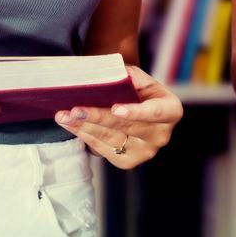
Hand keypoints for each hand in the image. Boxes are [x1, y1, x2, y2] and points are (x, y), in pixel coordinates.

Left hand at [55, 67, 181, 168]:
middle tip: (76, 110)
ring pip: (110, 139)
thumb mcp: (141, 79)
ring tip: (64, 115)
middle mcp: (161, 136)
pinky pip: (102, 148)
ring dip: (84, 126)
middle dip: (98, 117)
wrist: (136, 110)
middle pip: (126, 127)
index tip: (115, 108)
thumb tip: (120, 74)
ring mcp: (144, 152)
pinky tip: (69, 124)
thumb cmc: (138, 90)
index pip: (155, 112)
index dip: (135, 111)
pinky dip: (83, 134)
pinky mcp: (126, 162)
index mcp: (171, 111)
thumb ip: (132, 75)